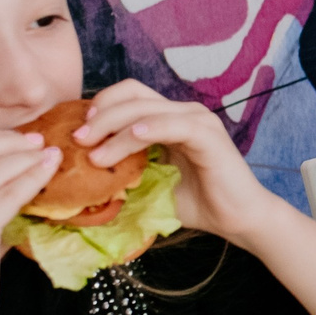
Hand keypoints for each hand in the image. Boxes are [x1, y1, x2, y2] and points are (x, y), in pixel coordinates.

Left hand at [75, 80, 274, 244]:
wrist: (237, 219)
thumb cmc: (196, 204)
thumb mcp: (150, 186)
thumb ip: (124, 174)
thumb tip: (82, 177)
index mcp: (168, 119)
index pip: (129, 95)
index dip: (101, 106)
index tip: (79, 133)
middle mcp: (183, 112)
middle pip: (133, 95)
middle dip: (100, 115)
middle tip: (78, 140)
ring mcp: (197, 121)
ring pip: (146, 110)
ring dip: (115, 129)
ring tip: (95, 154)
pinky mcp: (208, 135)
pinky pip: (172, 124)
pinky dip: (148, 130)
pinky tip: (130, 140)